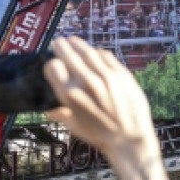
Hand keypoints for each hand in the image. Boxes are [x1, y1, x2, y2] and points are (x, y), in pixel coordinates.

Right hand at [44, 36, 168, 179]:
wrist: (130, 138)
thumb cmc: (101, 136)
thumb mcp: (75, 128)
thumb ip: (61, 115)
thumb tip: (49, 110)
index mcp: (70, 95)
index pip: (53, 67)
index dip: (52, 64)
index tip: (54, 65)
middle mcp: (86, 82)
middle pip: (68, 54)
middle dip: (61, 47)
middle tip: (59, 43)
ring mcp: (104, 76)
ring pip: (87, 51)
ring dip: (78, 44)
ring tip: (73, 41)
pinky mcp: (121, 73)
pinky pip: (105, 56)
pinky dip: (97, 53)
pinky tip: (94, 52)